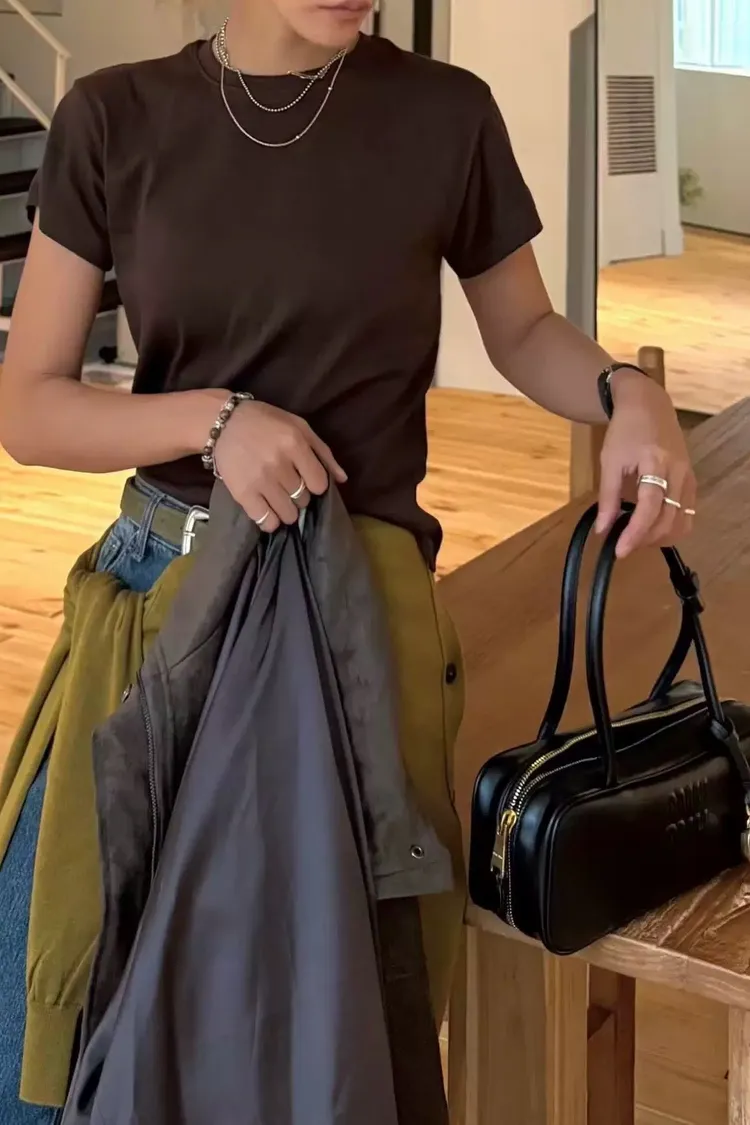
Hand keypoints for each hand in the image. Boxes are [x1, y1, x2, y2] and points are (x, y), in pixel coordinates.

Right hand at [213, 400, 346, 532]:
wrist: (222, 422)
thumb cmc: (265, 422)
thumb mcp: (299, 427)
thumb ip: (323, 452)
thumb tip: (342, 479)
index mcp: (295, 444)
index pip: (319, 484)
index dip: (315, 484)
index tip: (306, 479)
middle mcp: (279, 464)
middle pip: (303, 499)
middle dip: (299, 495)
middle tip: (288, 485)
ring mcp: (260, 480)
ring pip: (288, 514)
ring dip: (287, 510)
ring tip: (279, 499)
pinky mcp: (242, 493)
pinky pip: (266, 521)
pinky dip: (271, 521)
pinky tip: (269, 511)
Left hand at [595, 371, 695, 557]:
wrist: (648, 406)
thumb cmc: (625, 431)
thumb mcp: (610, 461)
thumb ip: (608, 498)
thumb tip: (603, 530)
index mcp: (655, 463)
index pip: (649, 507)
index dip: (635, 533)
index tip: (619, 551)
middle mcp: (678, 472)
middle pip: (669, 519)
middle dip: (646, 539)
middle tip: (624, 545)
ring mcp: (688, 476)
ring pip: (682, 520)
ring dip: (660, 537)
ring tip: (637, 538)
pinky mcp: (692, 480)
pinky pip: (687, 512)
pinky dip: (672, 527)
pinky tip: (653, 528)